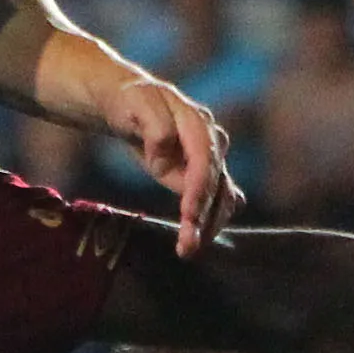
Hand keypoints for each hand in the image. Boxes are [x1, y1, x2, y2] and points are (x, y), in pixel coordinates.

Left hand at [98, 70, 239, 254]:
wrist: (132, 103)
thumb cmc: (131, 102)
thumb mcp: (135, 103)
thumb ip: (153, 125)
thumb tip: (165, 152)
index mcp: (195, 121)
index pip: (204, 158)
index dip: (199, 188)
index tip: (189, 215)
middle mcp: (211, 140)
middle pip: (216, 182)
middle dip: (205, 216)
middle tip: (188, 246)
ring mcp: (211, 158)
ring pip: (222, 196)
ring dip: (210, 224)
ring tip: (188, 250)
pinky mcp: (205, 175)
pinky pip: (217, 200)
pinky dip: (210, 220)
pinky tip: (197, 240)